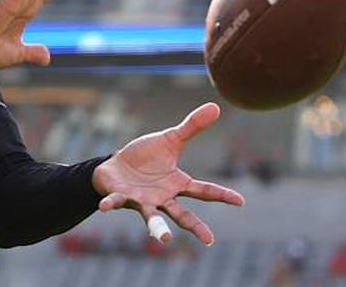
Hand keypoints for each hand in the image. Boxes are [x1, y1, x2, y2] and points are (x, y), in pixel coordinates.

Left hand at [91, 103, 244, 245]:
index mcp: (177, 184)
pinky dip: (110, 204)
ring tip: (164, 239)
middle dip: (195, 226)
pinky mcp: (121, 197)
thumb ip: (191, 127)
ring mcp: (142, 200)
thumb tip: (216, 106)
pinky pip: (116, 201)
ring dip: (157, 228)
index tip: (240, 201)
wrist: (117, 165)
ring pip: (152, 216)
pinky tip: (104, 207)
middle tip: (209, 240)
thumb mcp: (170, 139)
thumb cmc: (145, 157)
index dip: (222, 194)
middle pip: (181, 214)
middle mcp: (162, 197)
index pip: (203, 190)